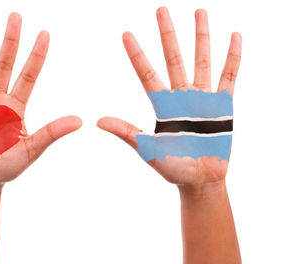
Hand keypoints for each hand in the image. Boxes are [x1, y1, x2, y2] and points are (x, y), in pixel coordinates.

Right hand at [0, 13, 81, 186]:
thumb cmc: (8, 166)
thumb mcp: (31, 150)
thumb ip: (51, 133)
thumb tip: (80, 121)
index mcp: (16, 107)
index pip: (28, 76)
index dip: (36, 56)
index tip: (45, 33)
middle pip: (4, 64)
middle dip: (10, 41)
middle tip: (16, 16)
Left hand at [97, 7, 241, 189]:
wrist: (199, 180)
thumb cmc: (172, 168)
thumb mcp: (147, 149)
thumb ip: (126, 132)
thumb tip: (97, 121)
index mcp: (162, 105)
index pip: (146, 73)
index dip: (137, 54)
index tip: (126, 34)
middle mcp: (181, 95)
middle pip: (173, 58)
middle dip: (167, 34)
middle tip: (160, 10)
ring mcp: (202, 97)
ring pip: (201, 60)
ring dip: (200, 36)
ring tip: (198, 12)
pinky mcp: (223, 104)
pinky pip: (229, 76)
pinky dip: (232, 56)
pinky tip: (233, 36)